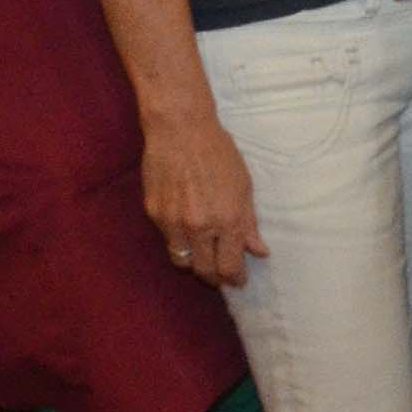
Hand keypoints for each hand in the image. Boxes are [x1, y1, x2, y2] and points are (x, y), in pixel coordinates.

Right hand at [141, 118, 263, 290]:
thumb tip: (259, 252)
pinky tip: (187, 232)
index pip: (229, 266)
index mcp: (227, 220)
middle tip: (222, 276)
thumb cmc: (219, 154)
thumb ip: (249, 223)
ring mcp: (172, 222)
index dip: (235, 279)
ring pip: (181, 260)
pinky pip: (167, 239)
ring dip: (194, 264)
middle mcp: (198, 226)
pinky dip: (178, 241)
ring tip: (204, 259)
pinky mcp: (153, 213)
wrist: (180, 130)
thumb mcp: (244, 186)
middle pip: (203, 271)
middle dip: (215, 278)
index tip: (239, 281)